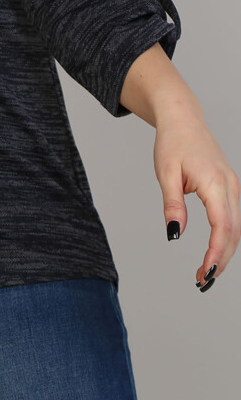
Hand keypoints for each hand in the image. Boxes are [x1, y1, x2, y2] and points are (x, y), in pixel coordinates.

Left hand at [153, 104, 240, 290]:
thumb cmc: (172, 142)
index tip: (204, 273)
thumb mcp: (165, 173)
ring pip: (236, 227)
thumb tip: (175, 234)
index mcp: (214, 182)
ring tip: (205, 272)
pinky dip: (226, 237)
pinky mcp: (229, 187)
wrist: (183, 118)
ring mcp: (233, 186)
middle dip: (221, 260)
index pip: (222, 227)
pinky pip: (233, 218)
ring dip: (224, 251)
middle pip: (234, 233)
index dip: (216, 254)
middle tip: (201, 281)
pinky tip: (214, 251)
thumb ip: (173, 205)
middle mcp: (230, 186)